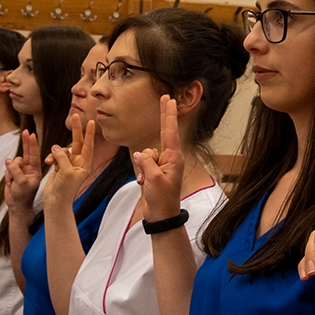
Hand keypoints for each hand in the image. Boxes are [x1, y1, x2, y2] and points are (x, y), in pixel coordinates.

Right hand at [5, 130, 42, 214]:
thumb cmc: (23, 196)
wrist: (17, 206)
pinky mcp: (13, 173)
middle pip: (27, 152)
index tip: (32, 134)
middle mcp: (29, 168)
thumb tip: (9, 160)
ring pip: (14, 161)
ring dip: (11, 170)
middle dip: (26, 142)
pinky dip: (7, 174)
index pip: (34, 154)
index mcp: (35, 170)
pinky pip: (8, 168)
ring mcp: (21, 170)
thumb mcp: (22, 183)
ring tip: (13, 181)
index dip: (32, 144)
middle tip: (26, 131)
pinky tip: (10, 183)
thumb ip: (16, 171)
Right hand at [43, 114, 94, 208]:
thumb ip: (62, 156)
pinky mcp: (59, 167)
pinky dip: (51, 157)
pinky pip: (55, 156)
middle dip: (76, 130)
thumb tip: (56, 146)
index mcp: (85, 165)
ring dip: (55, 153)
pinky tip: (48, 163)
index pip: (88, 145)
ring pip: (62, 150)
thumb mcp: (65, 171)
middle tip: (75, 115)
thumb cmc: (64, 189)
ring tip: (52, 162)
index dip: (89, 133)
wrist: (55, 202)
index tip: (92, 121)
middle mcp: (78, 163)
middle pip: (77, 142)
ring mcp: (69, 165)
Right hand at [133, 95, 183, 221]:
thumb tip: (141, 154)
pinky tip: (143, 184)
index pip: (170, 132)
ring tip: (146, 181)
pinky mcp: (155, 172)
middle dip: (163, 120)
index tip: (170, 100)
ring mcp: (162, 165)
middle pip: (161, 137)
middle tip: (166, 97)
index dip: (168, 115)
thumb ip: (146, 162)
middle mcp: (170, 159)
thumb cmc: (162, 199)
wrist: (161, 216)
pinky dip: (141, 172)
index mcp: (174, 158)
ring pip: (147, 153)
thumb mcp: (153, 179)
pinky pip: (143, 163)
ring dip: (143, 165)